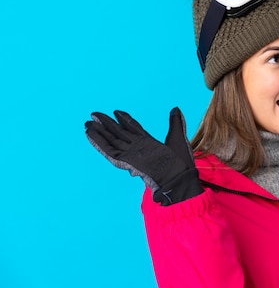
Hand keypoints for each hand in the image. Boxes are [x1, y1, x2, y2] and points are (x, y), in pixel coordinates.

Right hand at [85, 107, 203, 204]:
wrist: (178, 179)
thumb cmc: (181, 163)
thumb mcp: (178, 138)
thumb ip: (175, 122)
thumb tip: (176, 108)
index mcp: (149, 143)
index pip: (133, 129)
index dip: (124, 119)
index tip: (116, 111)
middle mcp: (137, 148)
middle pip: (118, 133)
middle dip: (106, 124)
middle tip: (94, 114)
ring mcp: (130, 154)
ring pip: (111, 140)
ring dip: (98, 132)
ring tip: (87, 123)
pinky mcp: (125, 161)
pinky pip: (108, 151)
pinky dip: (98, 142)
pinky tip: (89, 133)